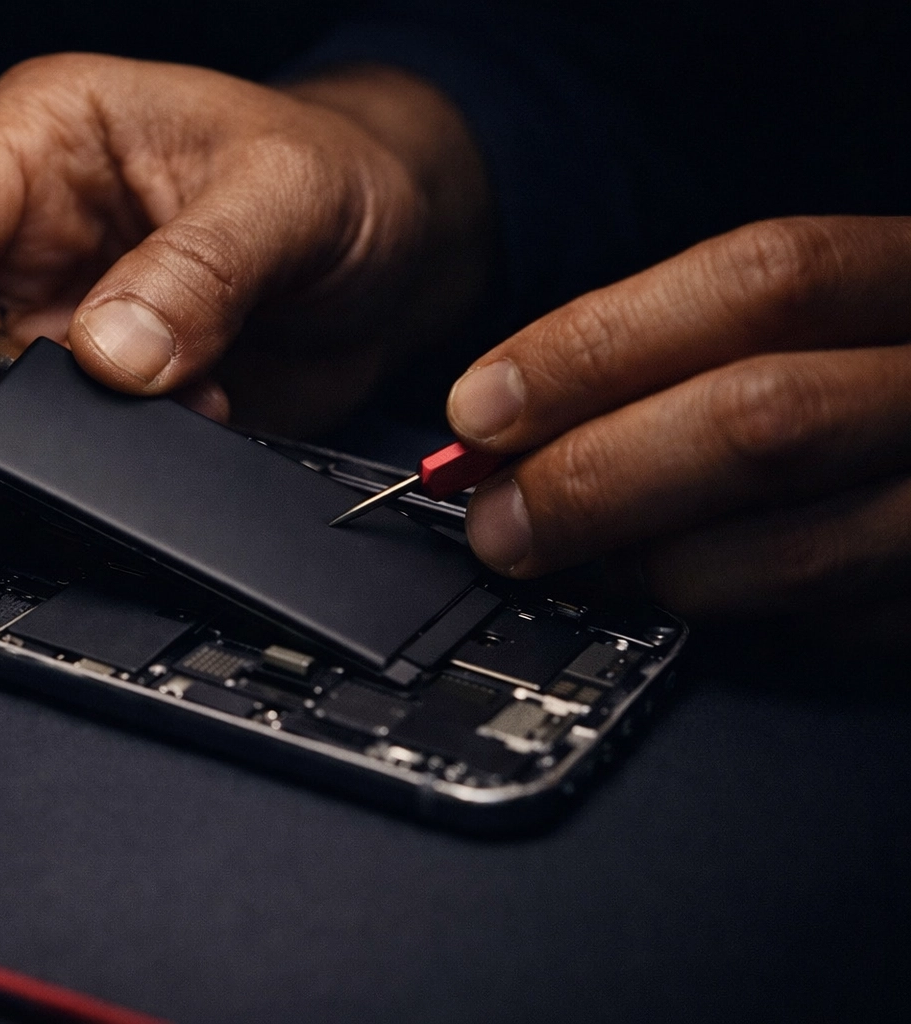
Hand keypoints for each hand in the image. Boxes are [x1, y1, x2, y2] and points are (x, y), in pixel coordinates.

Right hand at [0, 54, 492, 472]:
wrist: (395, 245)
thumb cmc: (341, 175)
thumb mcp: (290, 196)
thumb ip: (201, 271)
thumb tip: (107, 361)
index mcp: (38, 139)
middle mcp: (15, 228)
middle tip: (10, 460)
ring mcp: (35, 314)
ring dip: (2, 450)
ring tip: (126, 435)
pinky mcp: (71, 389)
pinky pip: (18, 450)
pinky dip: (66, 477)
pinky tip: (161, 443)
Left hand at [448, 216, 910, 638]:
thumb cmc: (882, 365)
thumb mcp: (818, 317)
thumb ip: (683, 344)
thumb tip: (506, 409)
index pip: (758, 288)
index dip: (598, 348)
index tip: (480, 407)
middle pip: (762, 421)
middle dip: (593, 478)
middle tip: (496, 519)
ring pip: (796, 551)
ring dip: (643, 568)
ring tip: (564, 564)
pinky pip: (830, 631)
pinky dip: (725, 622)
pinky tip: (666, 596)